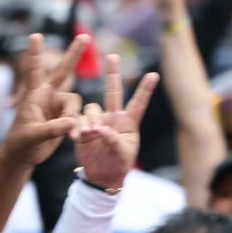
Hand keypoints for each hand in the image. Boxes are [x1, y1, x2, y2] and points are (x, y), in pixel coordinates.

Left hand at [0, 33, 80, 167]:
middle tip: (84, 36)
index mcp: (34, 96)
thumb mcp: (32, 136)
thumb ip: (51, 129)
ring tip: (71, 136)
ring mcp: (57, 106)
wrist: (23, 156)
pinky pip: (79, 117)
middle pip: (62, 72)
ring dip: (74, 119)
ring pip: (74, 104)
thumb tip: (72, 122)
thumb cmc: (20, 144)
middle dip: (73, 54)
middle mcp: (47, 97)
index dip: (36, 54)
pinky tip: (75, 137)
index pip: (34, 71)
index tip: (35, 35)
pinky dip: (79, 126)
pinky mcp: (65, 118)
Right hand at [71, 55, 158, 187]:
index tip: (154, 75)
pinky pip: (78, 121)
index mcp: (128, 123)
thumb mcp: (122, 155)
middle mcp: (113, 118)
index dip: (145, 90)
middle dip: (112, 74)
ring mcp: (98, 121)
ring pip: (92, 108)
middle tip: (113, 56)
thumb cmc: (118, 165)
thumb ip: (113, 140)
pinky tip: (78, 137)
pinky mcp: (83, 128)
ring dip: (90, 119)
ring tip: (90, 133)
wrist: (102, 176)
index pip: (138, 104)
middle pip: (112, 92)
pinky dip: (77, 128)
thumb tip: (99, 128)